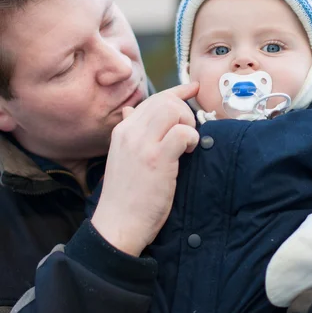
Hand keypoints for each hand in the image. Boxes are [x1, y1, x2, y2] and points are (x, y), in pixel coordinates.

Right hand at [92, 82, 198, 255]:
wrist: (117, 224)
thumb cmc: (125, 194)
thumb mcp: (122, 156)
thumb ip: (130, 131)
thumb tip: (131, 109)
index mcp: (122, 130)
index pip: (153, 99)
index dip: (177, 90)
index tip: (193, 89)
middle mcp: (130, 132)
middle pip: (165, 100)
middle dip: (185, 111)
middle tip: (188, 133)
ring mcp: (142, 144)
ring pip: (173, 110)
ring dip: (188, 123)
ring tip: (186, 143)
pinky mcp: (157, 159)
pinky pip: (182, 133)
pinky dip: (191, 138)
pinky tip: (187, 152)